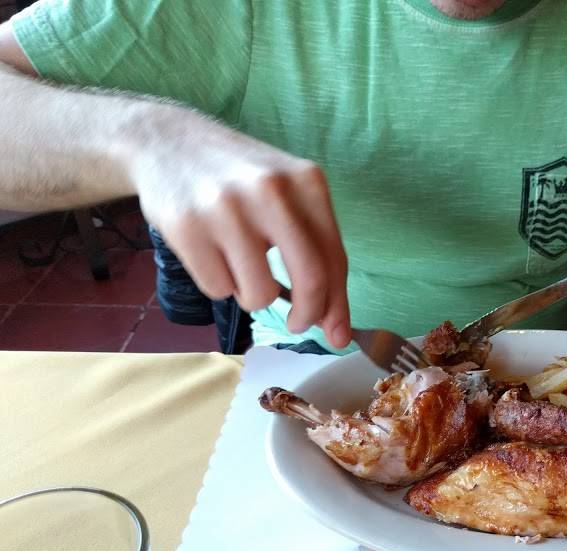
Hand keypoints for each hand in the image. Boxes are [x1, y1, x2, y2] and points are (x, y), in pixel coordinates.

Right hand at [130, 107, 349, 347]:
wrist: (167, 140)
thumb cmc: (239, 179)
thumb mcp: (286, 194)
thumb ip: (314, 249)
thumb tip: (335, 323)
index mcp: (306, 181)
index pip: (335, 258)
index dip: (338, 304)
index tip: (337, 333)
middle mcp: (270, 190)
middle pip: (309, 279)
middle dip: (307, 314)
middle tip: (297, 324)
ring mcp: (226, 208)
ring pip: (259, 293)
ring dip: (252, 295)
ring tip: (240, 265)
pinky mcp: (186, 225)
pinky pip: (218, 289)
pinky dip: (219, 284)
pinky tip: (211, 252)